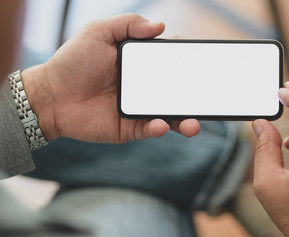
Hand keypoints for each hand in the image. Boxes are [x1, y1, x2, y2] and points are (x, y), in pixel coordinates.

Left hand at [21, 14, 199, 142]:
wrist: (50, 95)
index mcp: (141, 64)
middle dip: (194, 96)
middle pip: (178, 92)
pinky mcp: (130, 127)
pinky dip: (158, 128)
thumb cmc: (73, 61)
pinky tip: (160, 124)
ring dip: (185, 120)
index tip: (202, 62)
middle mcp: (145, 86)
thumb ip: (127, 24)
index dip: (188, 62)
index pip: (171, 62)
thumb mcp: (97, 32)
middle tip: (207, 98)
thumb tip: (161, 26)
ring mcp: (139, 108)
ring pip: (170, 115)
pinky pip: (149, 129)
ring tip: (193, 124)